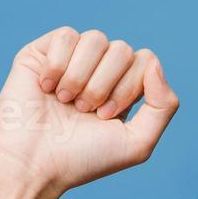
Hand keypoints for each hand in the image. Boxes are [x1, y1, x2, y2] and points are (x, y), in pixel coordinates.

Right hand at [0, 26, 179, 195]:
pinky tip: (47, 87)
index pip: (145, 62)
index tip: (106, 116)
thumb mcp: (138, 143)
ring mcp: (72, 60)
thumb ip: (164, 105)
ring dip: (81, 76)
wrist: (33, 163)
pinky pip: (66, 35)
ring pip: (95, 39)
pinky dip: (59, 65)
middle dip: (104, 85)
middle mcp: (100, 71)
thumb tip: (153, 61)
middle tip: (85, 111)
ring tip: (66, 102)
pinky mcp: (43, 53)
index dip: (129, 87)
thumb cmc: (83, 159)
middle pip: (122, 49)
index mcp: (123, 89)